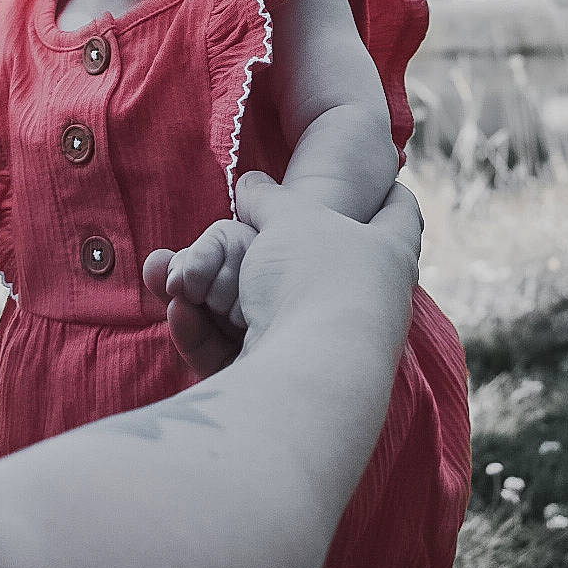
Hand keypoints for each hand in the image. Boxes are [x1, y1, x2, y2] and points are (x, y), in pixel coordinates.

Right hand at [160, 173, 421, 379]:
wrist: (305, 372)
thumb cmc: (315, 279)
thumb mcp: (290, 216)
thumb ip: (268, 198)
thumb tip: (250, 184)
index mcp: (386, 253)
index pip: (398, 214)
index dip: (391, 194)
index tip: (390, 183)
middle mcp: (363, 303)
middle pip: (307, 268)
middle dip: (245, 253)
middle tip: (218, 238)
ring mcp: (319, 347)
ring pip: (251, 309)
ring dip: (204, 291)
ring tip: (170, 278)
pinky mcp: (278, 384)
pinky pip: (234, 348)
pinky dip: (203, 330)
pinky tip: (178, 311)